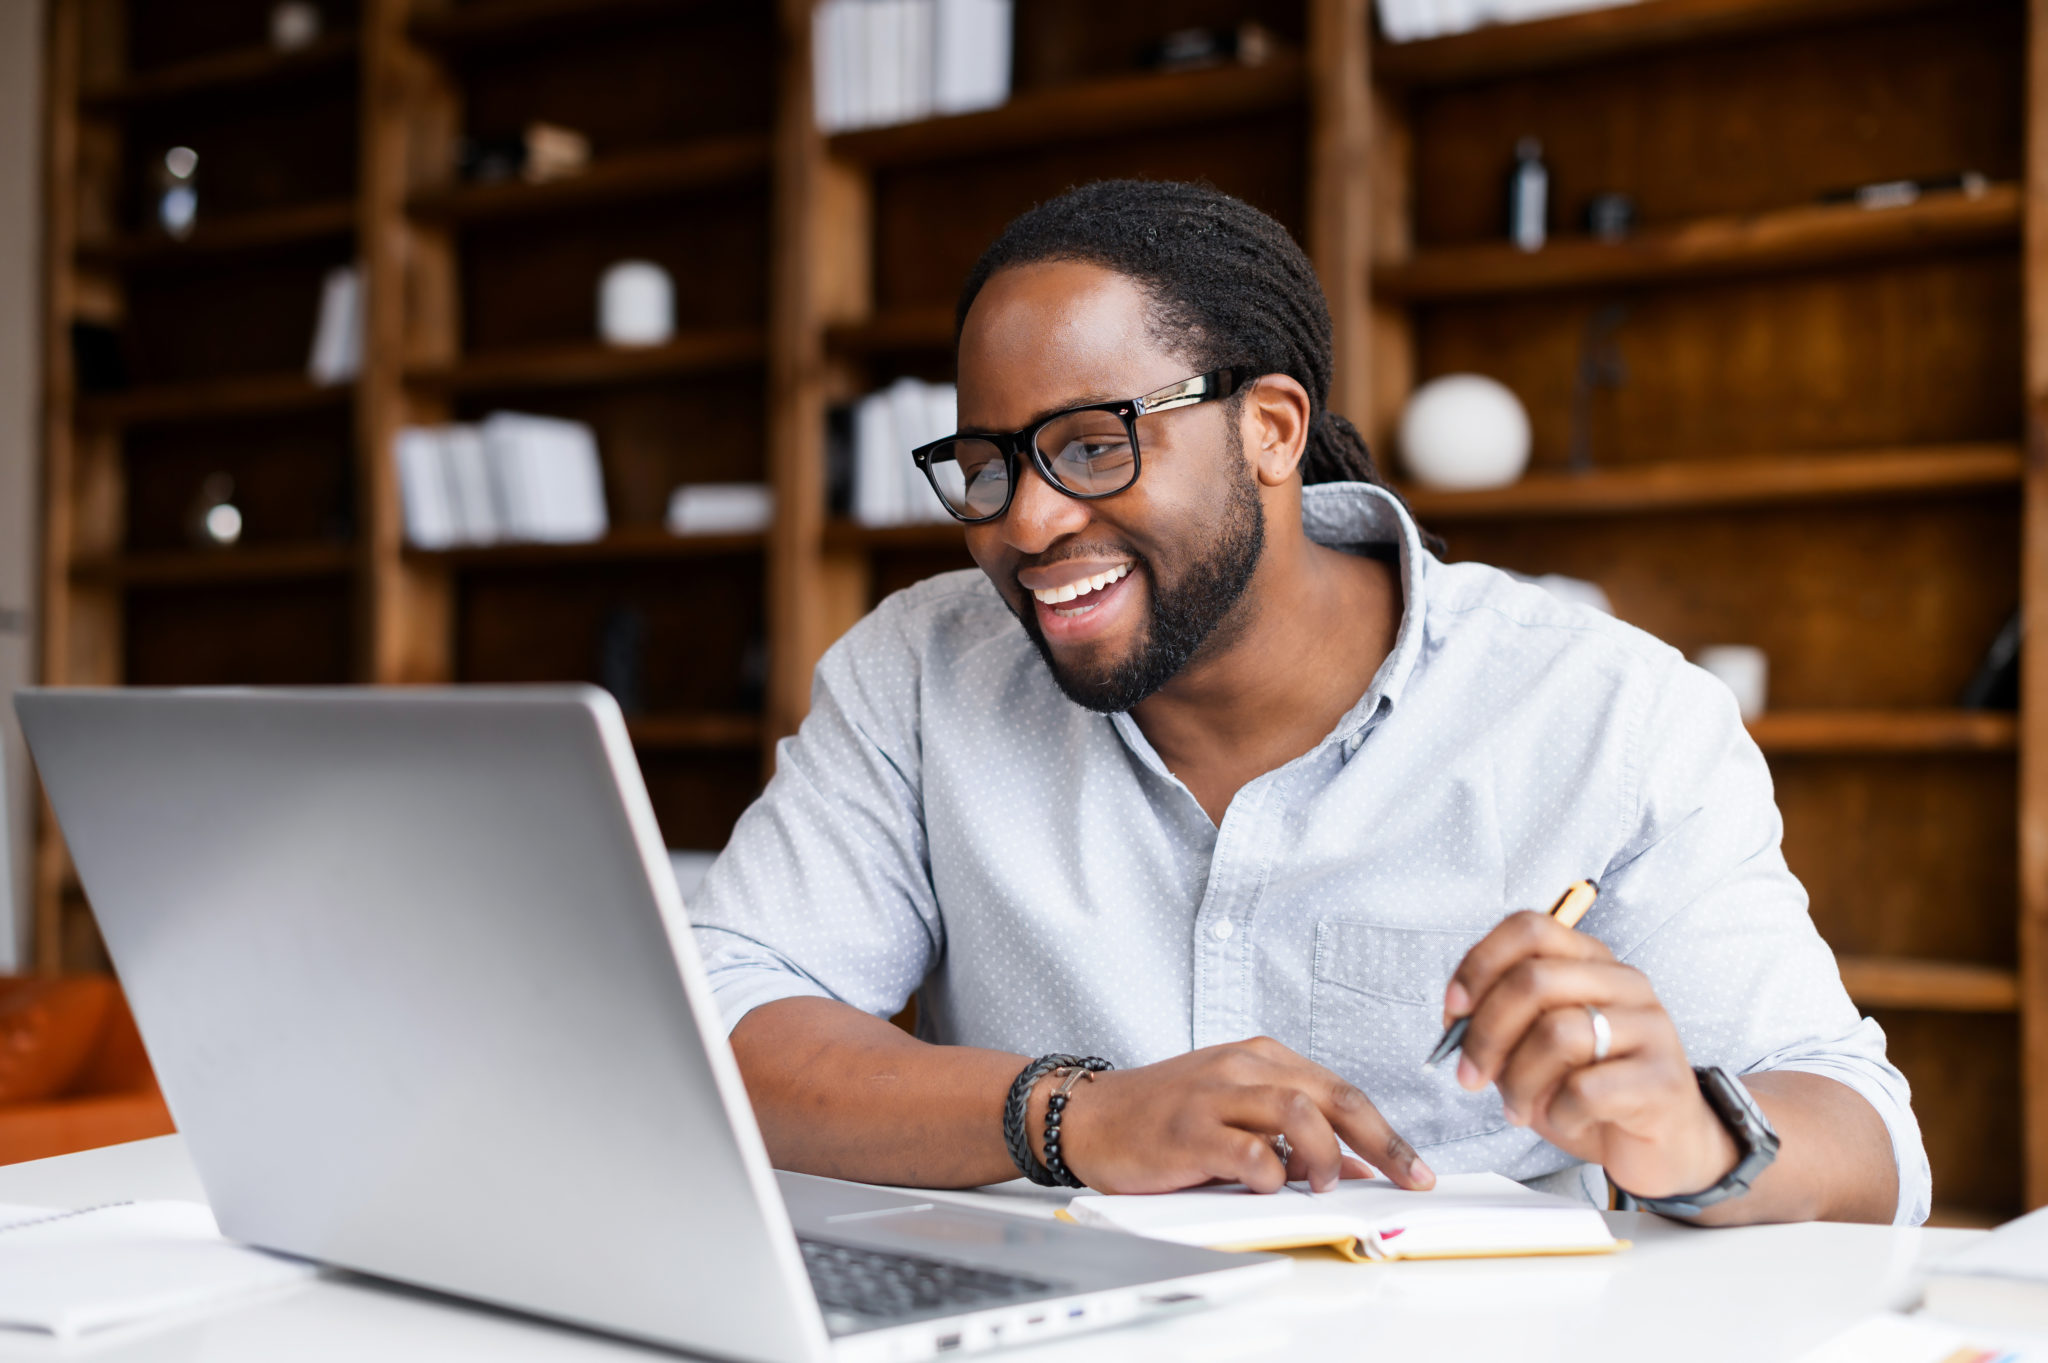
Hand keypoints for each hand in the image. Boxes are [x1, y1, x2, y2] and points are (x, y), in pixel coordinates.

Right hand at [1039, 1036, 1435, 1194]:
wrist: (1090, 1115)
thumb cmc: (1163, 1115)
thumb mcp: (1235, 1114)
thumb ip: (1292, 1134)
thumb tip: (1352, 1167)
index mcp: (1261, 1057)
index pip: (1342, 1090)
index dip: (1385, 1132)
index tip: (1414, 1167)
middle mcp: (1243, 1067)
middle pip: (1335, 1095)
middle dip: (1382, 1142)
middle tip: (1405, 1178)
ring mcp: (1216, 1095)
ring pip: (1300, 1112)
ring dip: (1325, 1154)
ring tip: (1321, 1183)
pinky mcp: (1191, 1130)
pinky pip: (1251, 1152)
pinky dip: (1272, 1174)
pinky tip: (1267, 1185)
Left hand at [1445, 911, 1738, 1201]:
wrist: (1665, 1146)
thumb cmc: (1591, 1091)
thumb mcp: (1533, 1048)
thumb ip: (1498, 1022)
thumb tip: (1456, 1018)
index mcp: (1591, 961)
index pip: (1529, 927)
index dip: (1479, 964)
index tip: (1454, 1010)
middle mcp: (1625, 983)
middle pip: (1533, 979)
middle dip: (1485, 1034)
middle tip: (1470, 1077)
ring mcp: (1651, 1028)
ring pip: (1557, 1033)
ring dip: (1519, 1082)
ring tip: (1517, 1109)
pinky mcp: (1664, 1080)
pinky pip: (1588, 1088)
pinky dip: (1559, 1112)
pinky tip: (1565, 1120)